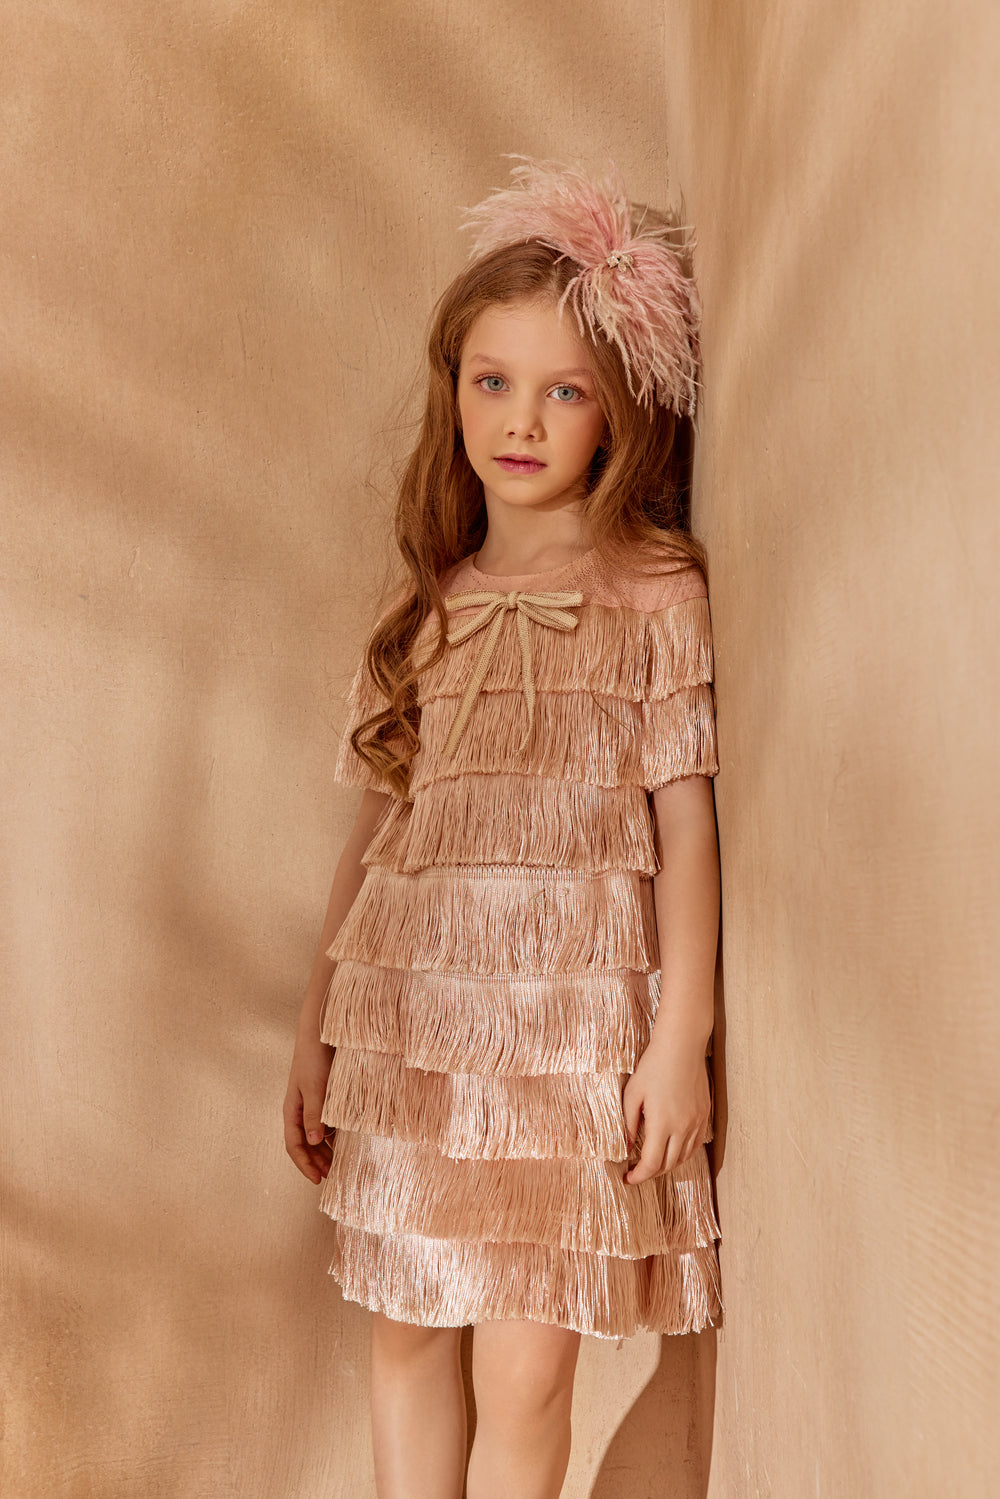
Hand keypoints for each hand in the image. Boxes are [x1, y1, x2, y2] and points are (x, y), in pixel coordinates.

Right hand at [283, 1036, 335, 1184]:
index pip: (294, 1145)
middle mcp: (301, 1110)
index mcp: (292, 1110)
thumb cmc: (314, 1058)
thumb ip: (314, 1114)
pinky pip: (327, 1123)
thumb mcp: (315, 1087)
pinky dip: (334, 1135)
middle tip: (332, 1176)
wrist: (321, 1032)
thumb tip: (313, 1142)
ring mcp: (313, 1104)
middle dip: (316, 1162)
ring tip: (339, 1163)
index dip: (304, 1165)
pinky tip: (345, 1141)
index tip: (317, 1180)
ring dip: (325, 1151)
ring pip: (317, 1135)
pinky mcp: (325, 1097)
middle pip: (305, 1144)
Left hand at [621, 1036, 710, 1183]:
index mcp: (662, 1124)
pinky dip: (683, 1152)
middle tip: (637, 1170)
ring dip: (668, 1164)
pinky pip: (695, 1144)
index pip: (651, 1164)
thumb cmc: (653, 1066)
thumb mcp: (633, 1094)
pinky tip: (672, 1147)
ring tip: (653, 1160)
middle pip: (668, 1165)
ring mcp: (696, 1122)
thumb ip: (629, 1124)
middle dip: (651, 1172)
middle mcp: (683, 1127)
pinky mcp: (704, 1114)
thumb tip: (627, 1148)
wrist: (681, 1046)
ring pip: (684, 1157)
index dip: (638, 1176)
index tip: (627, 1179)